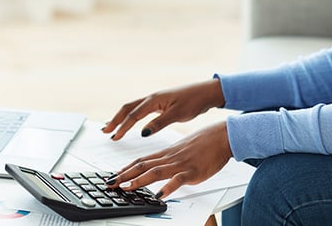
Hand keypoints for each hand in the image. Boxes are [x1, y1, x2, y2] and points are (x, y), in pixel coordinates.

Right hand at [102, 79, 225, 140]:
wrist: (206, 93)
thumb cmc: (194, 101)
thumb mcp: (177, 114)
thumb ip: (158, 123)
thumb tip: (142, 133)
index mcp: (154, 100)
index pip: (133, 114)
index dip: (122, 127)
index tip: (114, 137)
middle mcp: (152, 98)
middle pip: (128, 108)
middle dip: (115, 120)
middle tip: (105, 131)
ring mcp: (156, 100)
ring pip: (133, 108)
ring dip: (121, 117)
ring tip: (111, 128)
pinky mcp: (160, 103)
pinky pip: (141, 110)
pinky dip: (131, 116)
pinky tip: (130, 123)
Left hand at [105, 122, 231, 198]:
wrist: (222, 136)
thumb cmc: (205, 143)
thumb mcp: (183, 149)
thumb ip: (170, 159)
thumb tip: (160, 167)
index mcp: (167, 153)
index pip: (141, 160)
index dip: (125, 169)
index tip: (113, 176)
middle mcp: (170, 158)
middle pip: (143, 166)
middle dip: (124, 175)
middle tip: (109, 184)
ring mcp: (181, 164)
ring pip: (156, 171)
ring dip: (139, 180)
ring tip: (126, 187)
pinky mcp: (193, 171)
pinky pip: (178, 180)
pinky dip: (168, 188)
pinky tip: (160, 195)